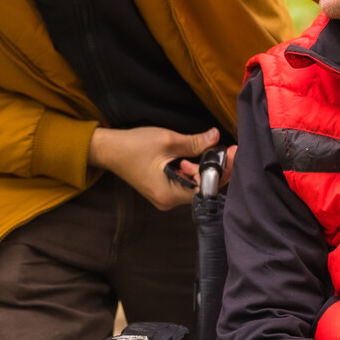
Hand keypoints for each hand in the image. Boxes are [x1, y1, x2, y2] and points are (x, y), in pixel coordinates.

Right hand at [87, 126, 218, 209]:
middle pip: (201, 188)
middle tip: (221, 148)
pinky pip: (184, 183)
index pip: (205, 188)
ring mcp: (165, 197)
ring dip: (200, 168)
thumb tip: (216, 138)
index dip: (220, 171)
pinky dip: (191, 170)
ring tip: (197, 151)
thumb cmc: (133, 146)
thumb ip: (195, 142)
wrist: (109, 150)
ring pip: (194, 185)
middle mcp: (168, 201)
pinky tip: (188, 157)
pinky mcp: (163, 190)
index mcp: (169, 193)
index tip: (231, 153)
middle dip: (213, 168)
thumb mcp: (167, 140)